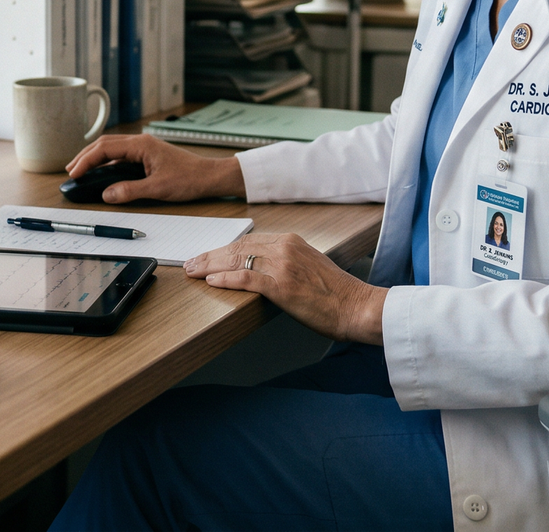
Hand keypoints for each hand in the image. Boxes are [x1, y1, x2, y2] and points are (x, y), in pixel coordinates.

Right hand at [65, 134, 243, 203]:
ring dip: (95, 158)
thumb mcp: (158, 189)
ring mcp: (144, 147)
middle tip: (70, 170)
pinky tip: (102, 172)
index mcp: (141, 145)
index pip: (105, 149)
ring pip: (112, 148)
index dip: (86, 160)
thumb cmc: (189, 178)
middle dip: (85, 156)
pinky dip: (107, 162)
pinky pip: (121, 155)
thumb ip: (130, 191)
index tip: (74, 173)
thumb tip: (107, 195)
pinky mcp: (147, 155)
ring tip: (80, 170)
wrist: (210, 176)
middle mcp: (140, 142)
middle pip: (105, 144)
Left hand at [184, 233, 386, 343]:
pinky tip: (212, 281)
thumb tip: (261, 271)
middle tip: (191, 264)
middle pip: (237, 248)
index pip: (248, 241)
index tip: (208, 256)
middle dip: (210, 256)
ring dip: (210, 267)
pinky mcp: (282, 284)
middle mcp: (285, 247)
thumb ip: (286, 263)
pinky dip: (226, 279)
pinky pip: (246, 279)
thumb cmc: (337, 294)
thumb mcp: (310, 268)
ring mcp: (283, 265)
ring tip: (193, 272)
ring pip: (237, 261)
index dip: (223, 249)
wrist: (357, 306)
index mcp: (291, 241)